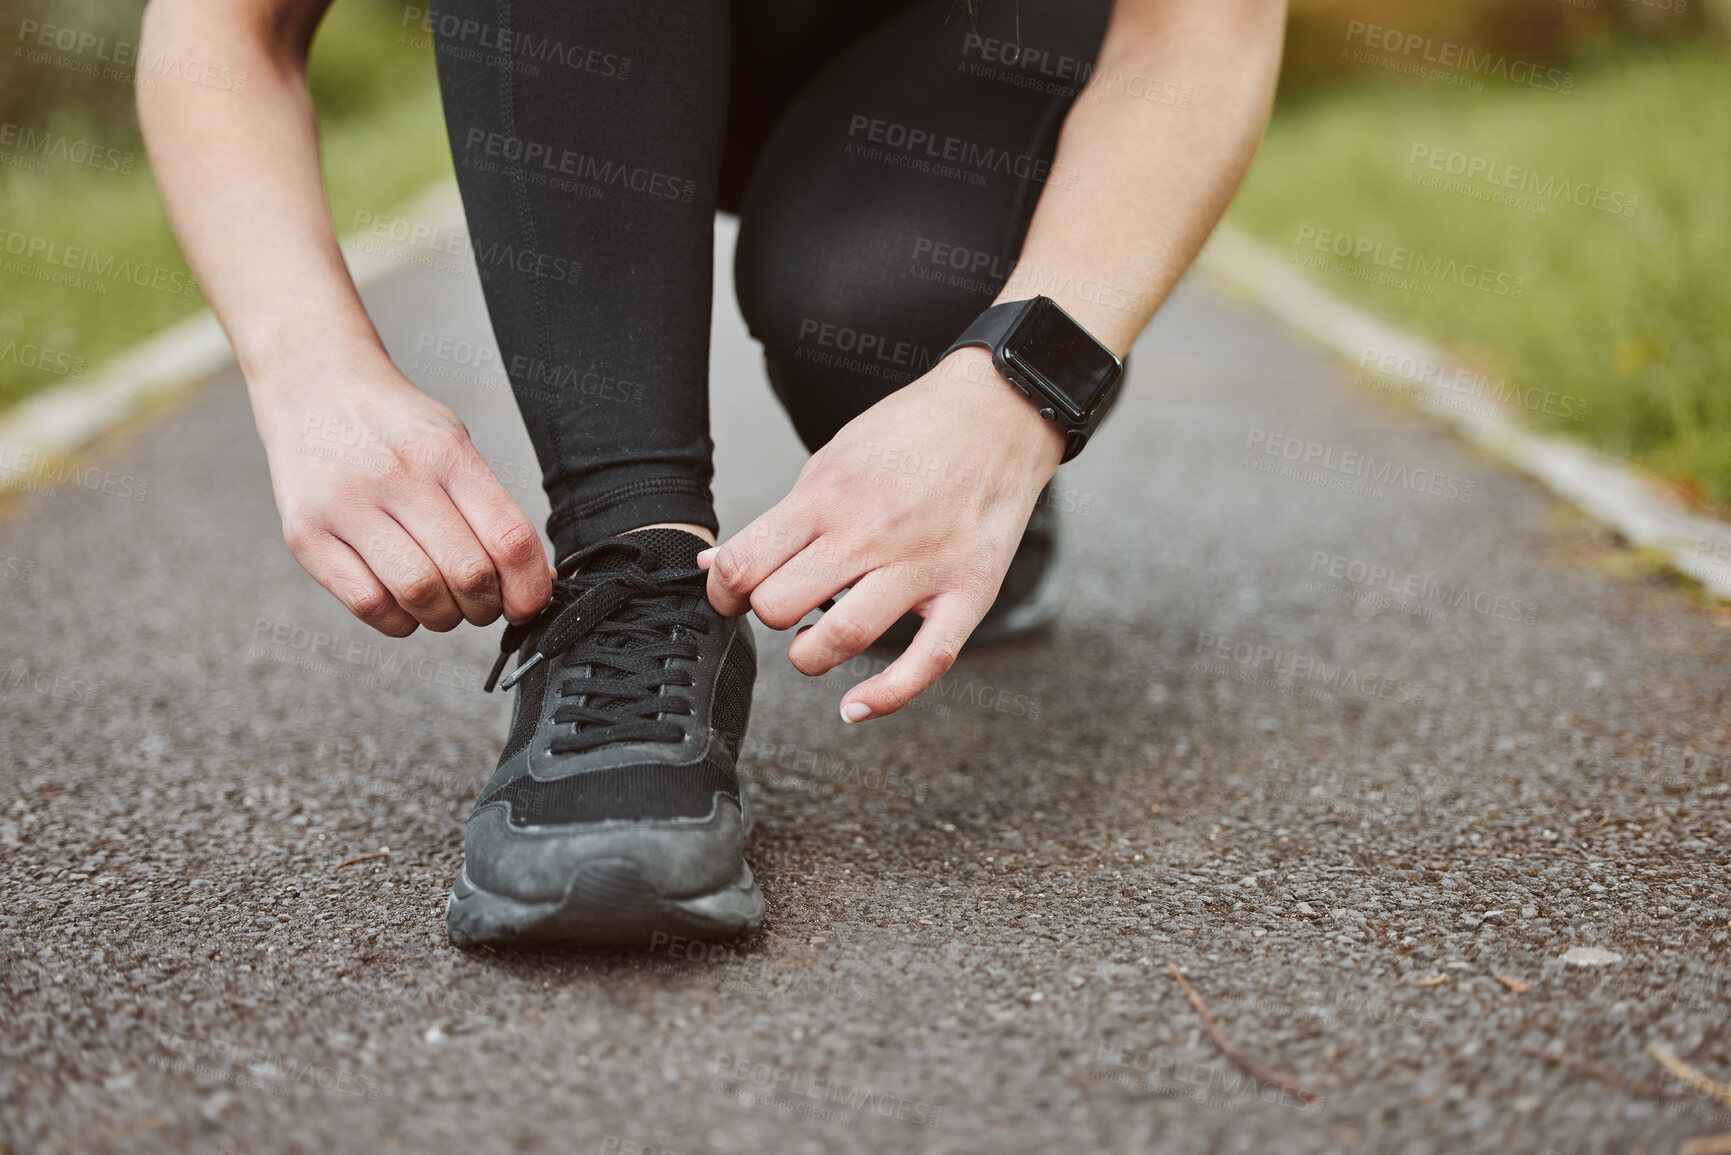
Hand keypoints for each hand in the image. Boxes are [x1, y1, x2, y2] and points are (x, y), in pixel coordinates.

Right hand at [252, 347, 551, 636]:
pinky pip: (367, 604)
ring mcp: (346, 506)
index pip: (509, 537)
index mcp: (445, 452)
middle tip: (482, 603)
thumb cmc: (391, 424)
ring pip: (419, 593)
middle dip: (487, 607)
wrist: (310, 384)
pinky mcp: (305, 535)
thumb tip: (537, 580)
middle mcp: (396, 475)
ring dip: (444, 617)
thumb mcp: (451, 442)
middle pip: (468, 573)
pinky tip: (401, 602)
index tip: (528, 603)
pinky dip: (398, 620)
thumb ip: (491, 507)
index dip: (530, 588)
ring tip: (442, 604)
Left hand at [701, 348, 1064, 719]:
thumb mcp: (831, 460)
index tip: (730, 598)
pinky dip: (885, 697)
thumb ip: (781, 518)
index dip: (722, 594)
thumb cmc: (911, 434)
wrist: (996, 413)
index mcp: (828, 495)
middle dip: (767, 616)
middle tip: (782, 608)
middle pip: (780, 606)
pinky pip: (925, 662)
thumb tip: (716, 565)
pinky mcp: (969, 591)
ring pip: (840, 638)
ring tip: (813, 643)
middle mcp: (870, 531)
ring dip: (809, 657)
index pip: (744, 565)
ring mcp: (922, 564)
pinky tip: (855, 708)